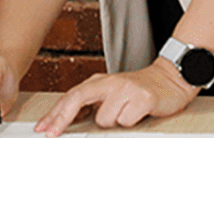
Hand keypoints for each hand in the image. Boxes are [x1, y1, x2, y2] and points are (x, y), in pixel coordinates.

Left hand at [34, 57, 197, 135]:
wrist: (171, 79)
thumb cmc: (137, 90)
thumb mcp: (110, 94)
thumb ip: (91, 104)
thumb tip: (65, 120)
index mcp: (99, 82)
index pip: (71, 96)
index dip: (55, 113)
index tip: (43, 128)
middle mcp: (110, 82)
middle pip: (76, 99)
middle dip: (61, 119)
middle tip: (52, 134)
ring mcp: (126, 89)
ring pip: (105, 119)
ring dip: (114, 121)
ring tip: (127, 113)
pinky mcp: (143, 98)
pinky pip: (126, 120)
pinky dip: (131, 121)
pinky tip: (139, 112)